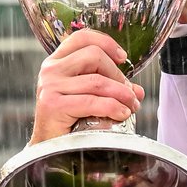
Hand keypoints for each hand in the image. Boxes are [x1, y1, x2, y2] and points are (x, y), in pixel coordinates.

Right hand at [29, 28, 143, 144]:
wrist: (49, 149)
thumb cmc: (67, 124)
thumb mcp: (88, 98)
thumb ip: (110, 89)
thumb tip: (137, 90)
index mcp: (56, 62)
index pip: (81, 37)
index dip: (106, 42)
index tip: (123, 57)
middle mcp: (51, 70)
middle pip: (94, 56)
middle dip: (118, 75)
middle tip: (129, 94)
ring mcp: (50, 86)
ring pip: (97, 80)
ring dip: (121, 94)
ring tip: (130, 106)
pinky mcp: (54, 105)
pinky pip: (92, 102)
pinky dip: (112, 107)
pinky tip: (121, 114)